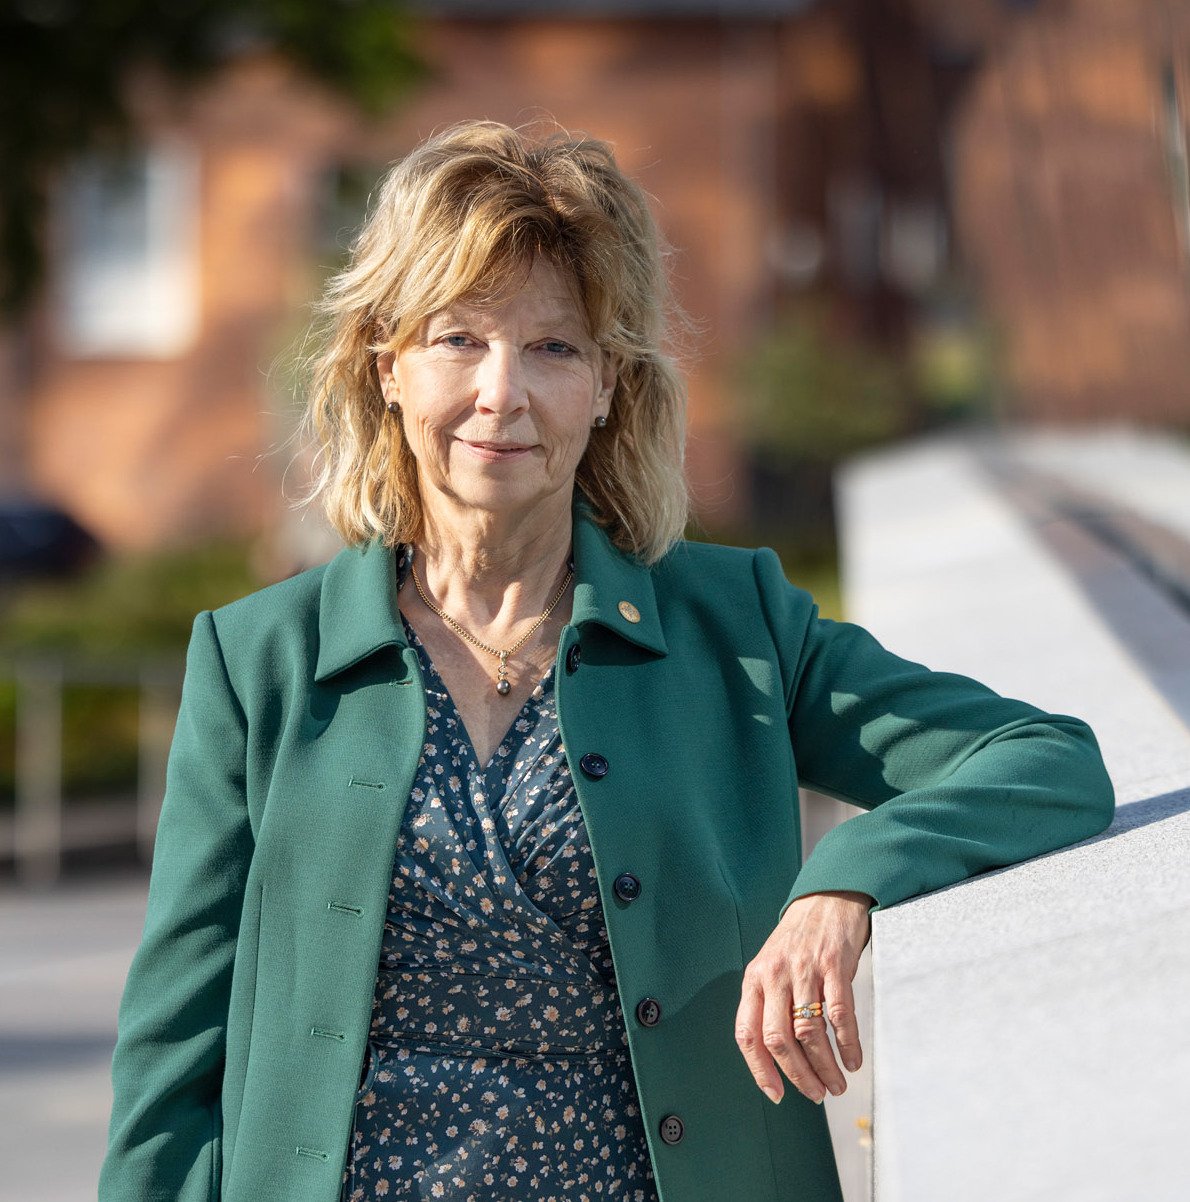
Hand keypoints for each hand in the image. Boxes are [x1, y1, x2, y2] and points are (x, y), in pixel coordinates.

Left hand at [733, 890, 872, 1104]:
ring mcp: (805, 969)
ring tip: (837, 1084)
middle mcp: (775, 975)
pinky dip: (847, 1043)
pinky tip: (853, 1060)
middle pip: (779, 1039)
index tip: (776, 1094)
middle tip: (817, 1094)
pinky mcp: (834, 965)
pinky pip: (839, 1013)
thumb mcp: (771, 966)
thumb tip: (774, 1055)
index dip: (759, 1069)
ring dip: (825, 1066)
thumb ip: (767, 1002)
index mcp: (754, 979)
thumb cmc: (798, 939)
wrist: (827, 898)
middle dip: (798, 1075)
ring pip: (809, 1031)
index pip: (748, 1033)